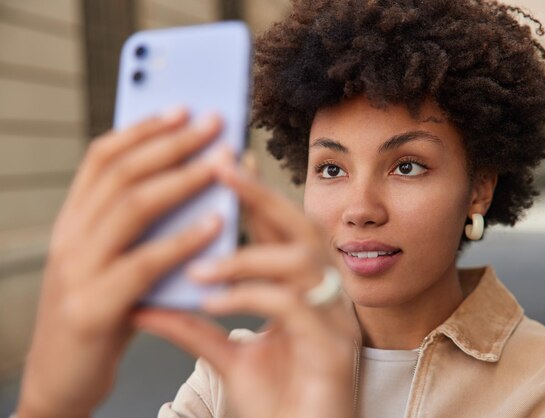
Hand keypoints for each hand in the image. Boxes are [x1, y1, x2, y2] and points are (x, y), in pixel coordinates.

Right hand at [17, 109, 224, 417]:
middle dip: (172, 142)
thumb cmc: (102, 315)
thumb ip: (142, 230)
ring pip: (132, 207)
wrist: (62, 382)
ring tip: (222, 161)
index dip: (144, 129)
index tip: (182, 108)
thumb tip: (199, 187)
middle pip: (123, 172)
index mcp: (74, 221)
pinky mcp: (91, 308)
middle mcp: (69, 237)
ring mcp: (75, 271)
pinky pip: (143, 264)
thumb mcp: (114, 262)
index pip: (103, 157)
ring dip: (182, 179)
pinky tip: (216, 223)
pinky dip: (182, 240)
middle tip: (213, 121)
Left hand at [134, 153, 356, 417]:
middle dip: (261, 194)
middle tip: (220, 165)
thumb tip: (145, 300)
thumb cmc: (276, 403)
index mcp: (306, 291)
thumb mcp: (227, 357)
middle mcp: (328, 296)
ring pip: (302, 261)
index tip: (223, 162)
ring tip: (199, 264)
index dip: (256, 193)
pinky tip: (213, 299)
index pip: (282, 231)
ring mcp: (337, 319)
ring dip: (247, 254)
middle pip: (302, 228)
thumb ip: (193, 326)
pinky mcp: (335, 349)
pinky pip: (294, 306)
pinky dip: (251, 294)